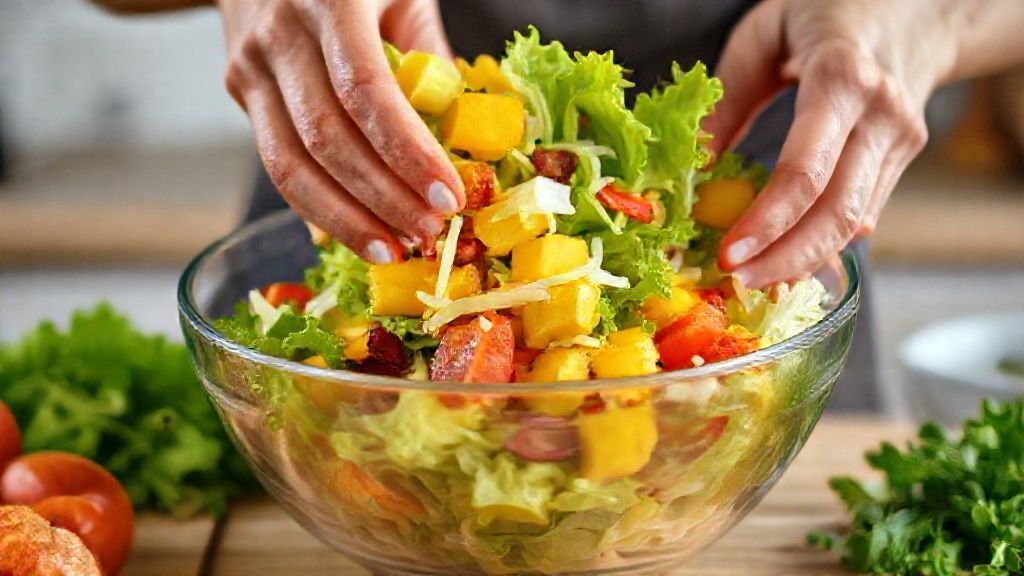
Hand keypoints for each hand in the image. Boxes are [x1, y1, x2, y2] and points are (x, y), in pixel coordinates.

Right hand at [219, 0, 464, 262]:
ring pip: (290, 165)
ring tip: (391, 249)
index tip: (449, 197)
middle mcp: (281, 33)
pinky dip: (317, 206)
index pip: (367, 92)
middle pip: (327, 140)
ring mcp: (251, 66)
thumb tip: (465, 136)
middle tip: (428, 233)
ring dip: (345, 219)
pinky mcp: (240, 92)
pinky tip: (354, 232)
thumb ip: (431, 54)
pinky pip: (278, 162)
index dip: (408, 154)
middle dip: (383, 198)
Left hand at [705, 0, 954, 286]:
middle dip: (785, 258)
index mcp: (842, 78)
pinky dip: (822, 243)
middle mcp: (881, 114)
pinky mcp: (902, 159)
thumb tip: (694, 168)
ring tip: (754, 278)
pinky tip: (786, 257)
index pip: (806, 171)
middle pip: (837, 212)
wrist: (912, 7)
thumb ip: (727, 100)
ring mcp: (900, 140)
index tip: (728, 255)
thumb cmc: (824, 12)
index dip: (767, 222)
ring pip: (854, 223)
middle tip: (737, 281)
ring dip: (802, 260)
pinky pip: (861, 213)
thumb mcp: (762, 36)